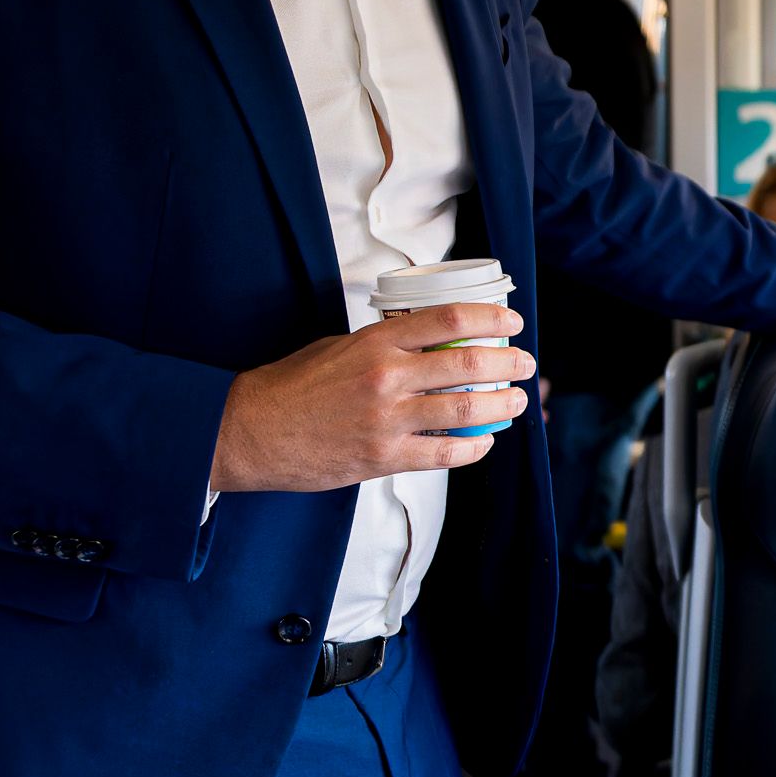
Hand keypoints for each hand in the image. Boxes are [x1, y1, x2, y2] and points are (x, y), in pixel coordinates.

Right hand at [210, 306, 531, 492]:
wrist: (250, 431)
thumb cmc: (291, 386)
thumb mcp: (338, 346)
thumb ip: (383, 344)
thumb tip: (429, 342)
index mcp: (376, 342)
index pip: (449, 319)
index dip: (490, 319)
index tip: (512, 322)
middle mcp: (386, 377)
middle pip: (469, 364)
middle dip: (509, 363)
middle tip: (525, 364)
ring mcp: (387, 419)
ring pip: (466, 410)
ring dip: (501, 405)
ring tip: (516, 401)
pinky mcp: (384, 457)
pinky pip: (445, 453)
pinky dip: (473, 448)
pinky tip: (484, 442)